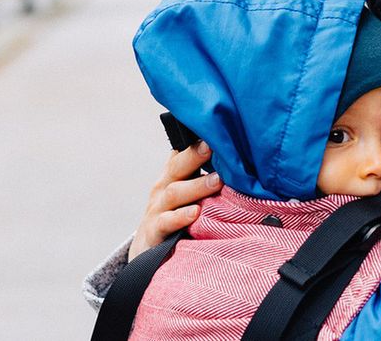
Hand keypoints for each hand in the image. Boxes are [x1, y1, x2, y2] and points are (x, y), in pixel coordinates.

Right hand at [128, 141, 221, 261]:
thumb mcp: (186, 192)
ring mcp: (157, 209)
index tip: (212, 131)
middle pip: (177, 167)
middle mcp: (163, 188)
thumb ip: (202, 175)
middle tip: (214, 146)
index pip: (182, 153)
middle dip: (195, 156)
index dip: (195, 142)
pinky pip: (167, 222)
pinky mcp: (155, 231)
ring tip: (217, 180)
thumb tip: (233, 155)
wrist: (147, 250)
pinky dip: (181, 217)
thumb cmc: (175, 215)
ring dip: (197, 186)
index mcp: (172, 175)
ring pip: (175, 193)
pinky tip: (195, 213)